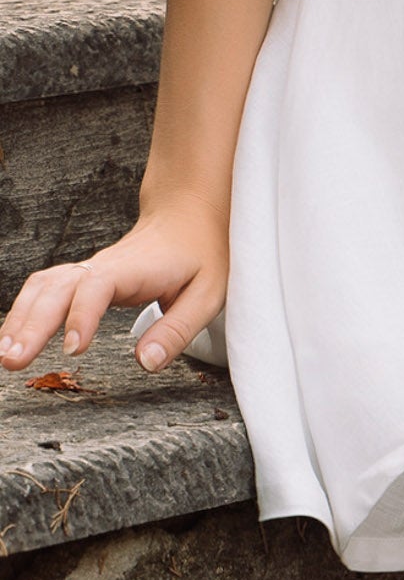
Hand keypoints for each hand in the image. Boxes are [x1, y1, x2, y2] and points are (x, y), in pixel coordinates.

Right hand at [0, 193, 228, 375]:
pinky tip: (11, 338)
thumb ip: (178, 330)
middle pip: (57, 289)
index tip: (74, 350)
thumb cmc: (201, 255)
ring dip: (19, 319)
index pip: (98, 287)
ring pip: (43, 287)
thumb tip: (145, 363)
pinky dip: (23, 311)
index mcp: (135, 268)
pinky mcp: (82, 277)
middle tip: (12, 361)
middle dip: (30, 325)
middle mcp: (103, 266)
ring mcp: (88, 270)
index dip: (82, 316)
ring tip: (3, 356)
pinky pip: (44, 290)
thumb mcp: (207, 294)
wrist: (188, 217)